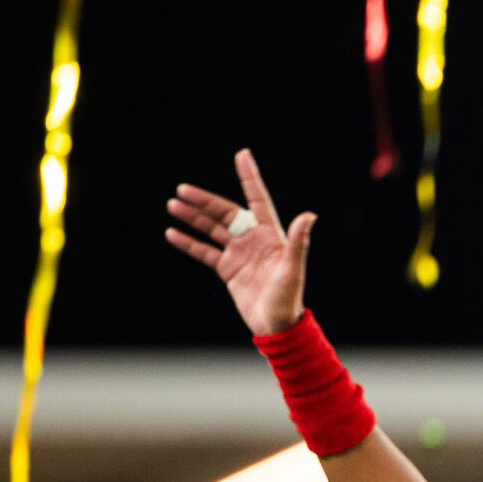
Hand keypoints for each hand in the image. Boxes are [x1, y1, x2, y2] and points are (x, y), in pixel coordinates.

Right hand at [165, 149, 315, 337]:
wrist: (277, 326)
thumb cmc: (289, 298)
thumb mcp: (293, 269)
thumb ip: (299, 242)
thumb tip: (310, 215)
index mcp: (272, 235)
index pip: (258, 200)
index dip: (250, 178)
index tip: (242, 155)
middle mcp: (255, 240)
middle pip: (226, 214)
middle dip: (205, 201)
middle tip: (182, 190)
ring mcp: (240, 254)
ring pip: (213, 229)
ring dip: (193, 218)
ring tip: (172, 205)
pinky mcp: (228, 270)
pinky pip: (205, 252)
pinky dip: (189, 243)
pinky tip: (172, 233)